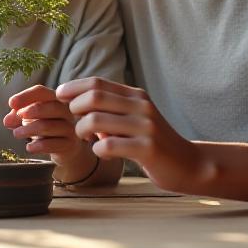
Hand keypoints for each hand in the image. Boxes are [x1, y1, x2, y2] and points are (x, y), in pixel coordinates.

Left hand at [5, 84, 97, 182]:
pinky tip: (29, 147)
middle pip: (51, 106)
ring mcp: (70, 128)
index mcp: (56, 99)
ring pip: (48, 126)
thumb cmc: (47, 127)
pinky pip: (52, 144)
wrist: (67, 148)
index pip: (42, 92)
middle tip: (18, 118)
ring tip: (16, 133)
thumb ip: (18, 117)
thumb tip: (7, 120)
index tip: (11, 103)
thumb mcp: (31, 119)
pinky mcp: (69, 144)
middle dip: (31, 111)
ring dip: (28, 130)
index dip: (26, 96)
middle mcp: (66, 111)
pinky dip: (37, 146)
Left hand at [55, 77, 201, 191]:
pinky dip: (97, 150)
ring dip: (82, 131)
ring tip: (87, 139)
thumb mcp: (135, 118)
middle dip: (75, 109)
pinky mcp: (147, 148)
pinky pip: (107, 146)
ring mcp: (145, 126)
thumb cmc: (153, 142)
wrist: (188, 164)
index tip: (59, 95)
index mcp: (136, 96)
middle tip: (75, 123)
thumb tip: (76, 102)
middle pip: (93, 97)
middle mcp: (141, 106)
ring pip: (96, 121)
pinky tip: (103, 153)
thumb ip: (112, 109)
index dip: (73, 87)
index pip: (97, 83)